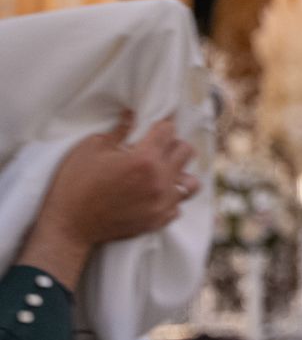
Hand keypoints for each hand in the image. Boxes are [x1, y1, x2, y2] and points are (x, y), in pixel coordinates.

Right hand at [19, 113, 199, 287]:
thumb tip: (132, 114)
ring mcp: (163, 203)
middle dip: (172, 145)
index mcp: (143, 159)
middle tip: (155, 148)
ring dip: (179, 173)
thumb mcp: (91, 149)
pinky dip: (170, 197)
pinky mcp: (160, 220)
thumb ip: (119, 131)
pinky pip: (179, 204)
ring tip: (162, 172)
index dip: (160, 124)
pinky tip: (154, 193)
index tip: (156, 125)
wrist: (70, 225)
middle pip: (185, 151)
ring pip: (192, 181)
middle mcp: (160, 180)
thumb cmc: (75, 184)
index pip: (168, 130)